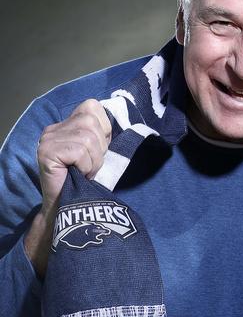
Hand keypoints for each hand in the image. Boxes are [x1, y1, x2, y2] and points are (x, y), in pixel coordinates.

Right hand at [25, 99, 111, 273]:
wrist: (67, 210)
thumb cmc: (84, 184)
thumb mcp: (97, 155)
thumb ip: (101, 136)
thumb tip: (120, 122)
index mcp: (65, 125)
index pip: (92, 107)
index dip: (104, 129)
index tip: (98, 152)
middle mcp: (53, 129)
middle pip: (91, 120)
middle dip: (100, 147)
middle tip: (90, 166)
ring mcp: (48, 139)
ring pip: (88, 137)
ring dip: (94, 160)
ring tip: (85, 172)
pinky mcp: (47, 152)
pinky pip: (80, 150)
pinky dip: (86, 166)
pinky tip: (78, 175)